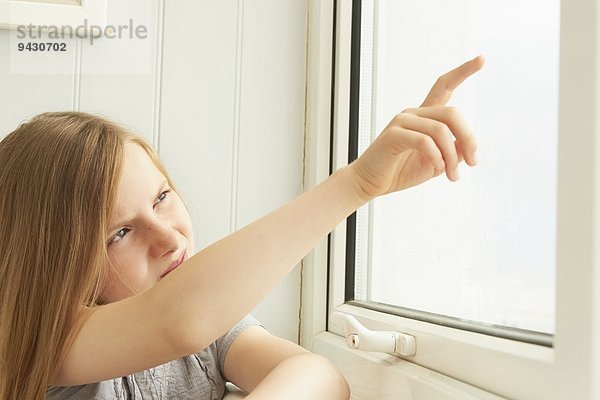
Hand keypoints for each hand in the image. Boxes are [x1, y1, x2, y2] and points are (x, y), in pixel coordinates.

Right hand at [349, 55, 483, 200]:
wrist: (369, 183)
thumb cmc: (399, 171)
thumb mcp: (435, 163)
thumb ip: (453, 152)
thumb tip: (469, 147)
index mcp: (424, 116)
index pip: (444, 86)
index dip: (463, 72)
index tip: (482, 59)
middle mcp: (413, 113)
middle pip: (452, 114)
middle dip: (469, 139)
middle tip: (473, 163)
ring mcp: (402, 122)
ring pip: (441, 130)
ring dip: (452, 157)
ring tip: (452, 175)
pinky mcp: (393, 134)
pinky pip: (424, 141)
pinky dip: (436, 156)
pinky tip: (437, 168)